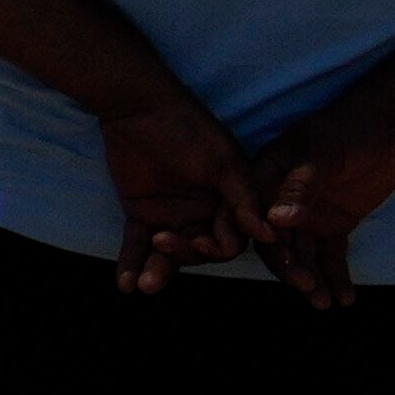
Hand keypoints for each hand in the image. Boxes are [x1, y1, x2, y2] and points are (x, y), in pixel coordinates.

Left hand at [90, 79, 263, 290]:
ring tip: (145, 285)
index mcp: (229, 203)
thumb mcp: (222, 162)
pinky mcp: (141, 214)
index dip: (220, 244)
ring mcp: (172, 216)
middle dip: (185, 256)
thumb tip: (268, 235)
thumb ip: (242, 198)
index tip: (206, 241)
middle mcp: (203, 214)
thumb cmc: (189, 129)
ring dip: (157, 270)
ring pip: (169, 253)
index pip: (231, 237)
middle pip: (200, 250)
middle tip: (166, 248)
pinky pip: (137, 245)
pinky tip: (126, 284)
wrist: (137, 109)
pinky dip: (131, 264)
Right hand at [238, 131, 394, 297]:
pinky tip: (344, 298)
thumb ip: (300, 187)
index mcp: (264, 177)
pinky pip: (331, 256)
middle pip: (275, 242)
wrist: (392, 124)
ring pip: (302, 255)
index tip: (274, 262)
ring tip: (324, 302)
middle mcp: (279, 201)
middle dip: (288, 268)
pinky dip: (336, 277)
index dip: (255, 239)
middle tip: (306, 288)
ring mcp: (307, 215)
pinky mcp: (334, 225)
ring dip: (311, 279)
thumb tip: (276, 223)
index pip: (251, 214)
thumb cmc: (348, 129)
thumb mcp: (321, 154)